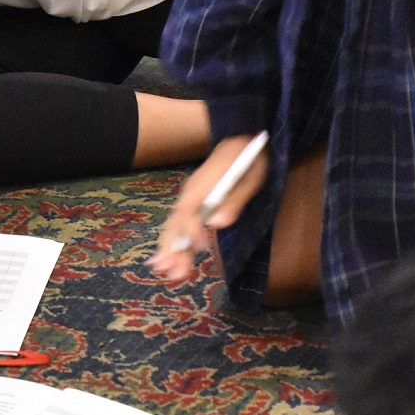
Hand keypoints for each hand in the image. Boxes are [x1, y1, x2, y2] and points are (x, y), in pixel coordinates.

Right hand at [148, 132, 265, 283]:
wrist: (238, 140)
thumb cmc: (247, 160)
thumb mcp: (250, 178)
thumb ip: (234, 201)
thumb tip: (218, 223)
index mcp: (202, 186)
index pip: (190, 211)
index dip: (193, 230)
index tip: (201, 247)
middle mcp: (189, 193)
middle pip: (176, 223)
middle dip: (174, 248)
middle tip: (174, 274)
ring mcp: (187, 198)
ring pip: (173, 226)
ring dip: (168, 249)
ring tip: (164, 272)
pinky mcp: (190, 204)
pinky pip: (176, 225)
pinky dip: (169, 241)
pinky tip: (164, 258)